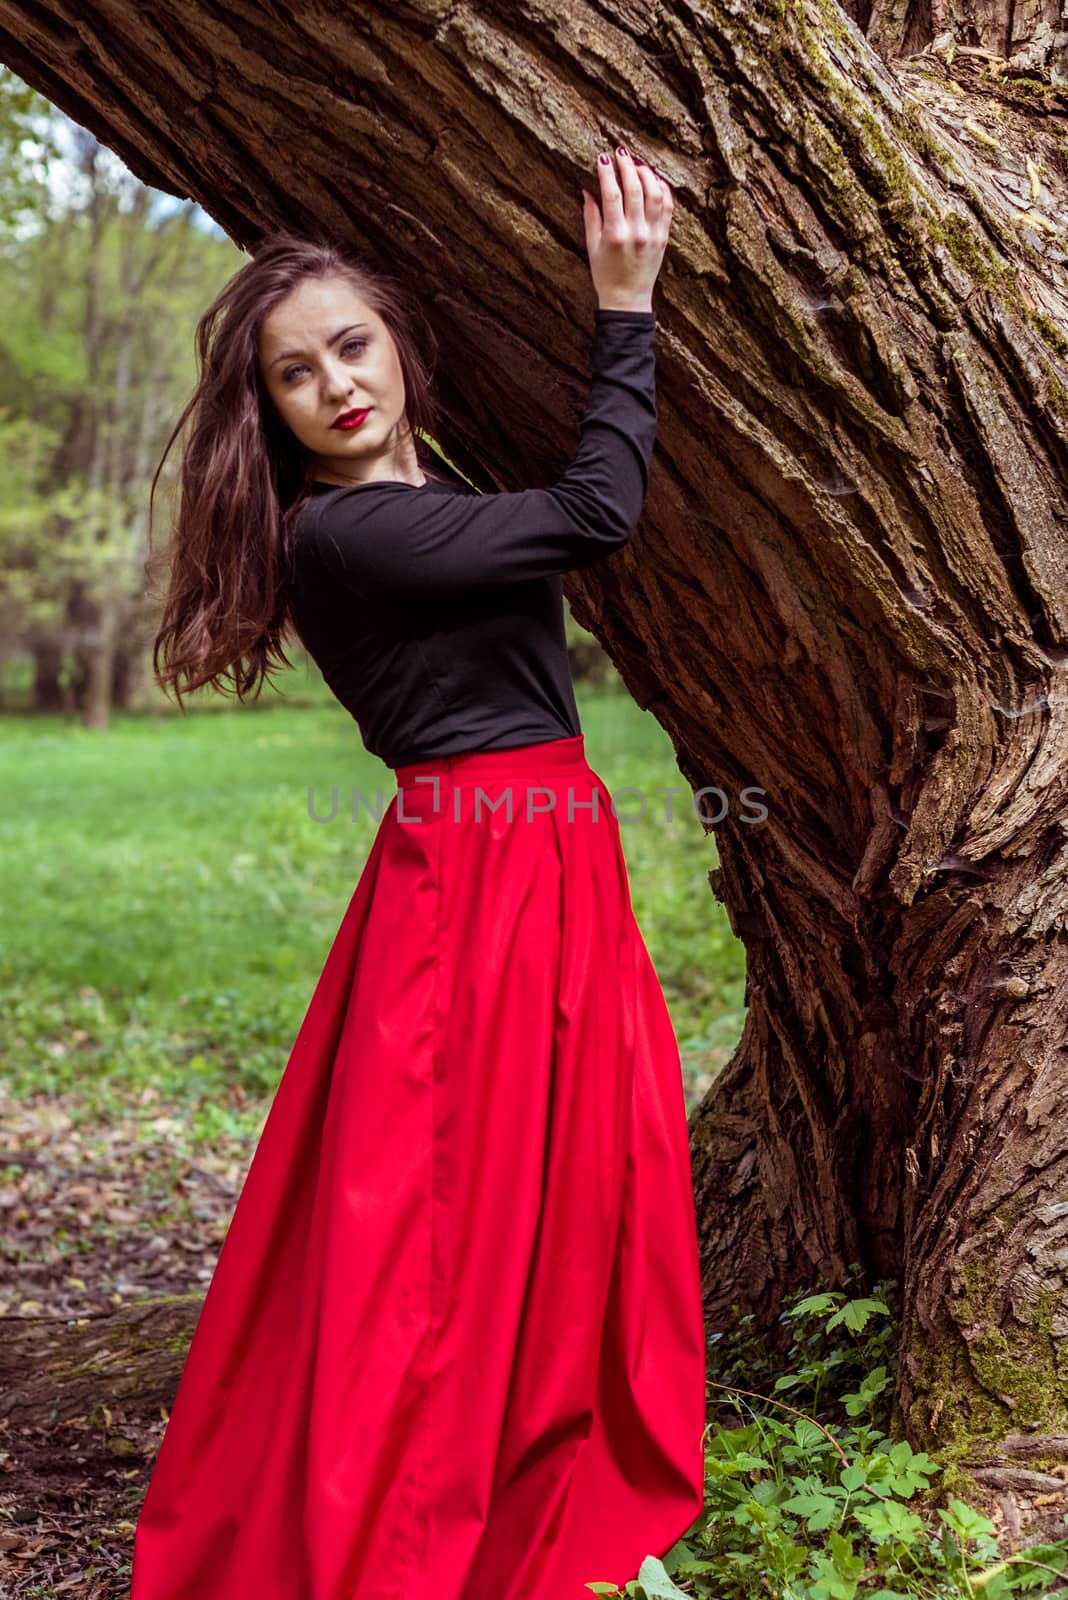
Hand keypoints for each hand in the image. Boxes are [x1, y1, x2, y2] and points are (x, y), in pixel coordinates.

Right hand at [582, 146, 673, 311]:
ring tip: (637, 165)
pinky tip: (654, 180)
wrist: (627, 299)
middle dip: (627, 165)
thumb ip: (591, 217)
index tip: (602, 157)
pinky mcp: (664, 237)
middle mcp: (637, 232)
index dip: (607, 172)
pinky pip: (668, 206)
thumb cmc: (605, 275)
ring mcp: (653, 234)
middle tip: (620, 152)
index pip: (612, 193)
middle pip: (635, 188)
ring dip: (646, 174)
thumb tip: (588, 190)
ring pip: (655, 193)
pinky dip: (662, 189)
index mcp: (615, 234)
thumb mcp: (592, 247)